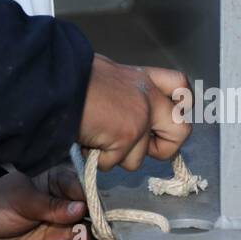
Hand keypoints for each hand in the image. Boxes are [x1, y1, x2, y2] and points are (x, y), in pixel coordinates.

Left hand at [0, 165, 95, 239]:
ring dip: (88, 235)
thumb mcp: (21, 198)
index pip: (81, 185)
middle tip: (93, 222)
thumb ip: (49, 205)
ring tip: (78, 236)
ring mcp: (62, 228)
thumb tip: (81, 207)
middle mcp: (66, 206)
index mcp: (58, 183)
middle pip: (92, 210)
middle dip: (97, 216)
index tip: (88, 201)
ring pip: (88, 232)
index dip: (89, 193)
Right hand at [78, 54, 191, 171]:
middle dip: (164, 149)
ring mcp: (140, 119)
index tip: (161, 119)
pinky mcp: (127, 137)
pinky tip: (86, 140)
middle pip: (181, 131)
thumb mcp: (108, 76)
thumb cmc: (72, 77)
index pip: (181, 86)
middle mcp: (148, 98)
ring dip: (114, 156)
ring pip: (138, 159)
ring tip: (94, 137)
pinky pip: (113, 163)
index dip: (179, 106)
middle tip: (138, 146)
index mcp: (142, 80)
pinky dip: (96, 159)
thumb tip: (122, 111)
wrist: (58, 82)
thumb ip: (125, 93)